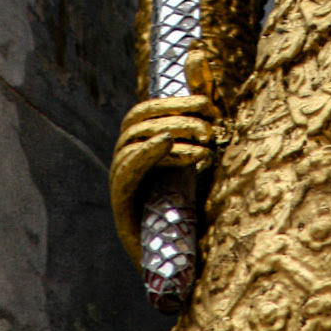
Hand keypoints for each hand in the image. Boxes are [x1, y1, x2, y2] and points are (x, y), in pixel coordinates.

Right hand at [110, 94, 218, 265]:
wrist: (188, 267)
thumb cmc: (195, 212)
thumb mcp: (199, 160)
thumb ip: (198, 115)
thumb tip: (197, 63)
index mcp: (141, 150)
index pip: (146, 111)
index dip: (173, 100)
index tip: (208, 102)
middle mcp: (126, 162)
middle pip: (138, 121)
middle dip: (176, 114)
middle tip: (209, 125)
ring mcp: (121, 183)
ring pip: (132, 141)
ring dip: (171, 132)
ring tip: (204, 142)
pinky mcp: (122, 206)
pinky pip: (126, 170)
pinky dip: (144, 151)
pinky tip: (167, 142)